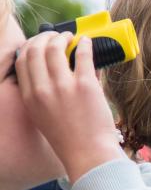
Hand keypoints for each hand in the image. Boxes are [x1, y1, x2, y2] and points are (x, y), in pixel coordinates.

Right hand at [15, 33, 122, 181]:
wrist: (88, 153)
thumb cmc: (69, 137)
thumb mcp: (44, 115)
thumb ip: (42, 95)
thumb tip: (53, 71)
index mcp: (30, 97)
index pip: (22, 61)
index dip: (31, 46)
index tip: (40, 43)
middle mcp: (42, 90)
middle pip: (36, 50)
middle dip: (45, 37)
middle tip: (57, 36)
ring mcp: (63, 87)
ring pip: (57, 49)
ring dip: (64, 38)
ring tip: (71, 37)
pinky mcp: (86, 86)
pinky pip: (83, 55)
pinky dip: (85, 44)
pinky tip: (88, 42)